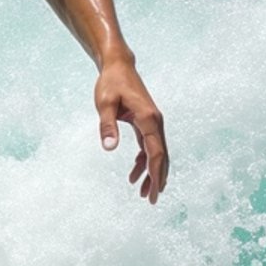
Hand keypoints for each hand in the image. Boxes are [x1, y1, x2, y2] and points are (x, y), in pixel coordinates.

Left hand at [94, 59, 167, 203]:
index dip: (155, 174)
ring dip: (151, 172)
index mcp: (148, 119)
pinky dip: (144, 161)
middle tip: (150, 200)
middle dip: (157, 179)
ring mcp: (152, 122)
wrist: (118, 66)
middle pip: (161, 156)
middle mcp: (155, 121)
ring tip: (141, 192)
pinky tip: (134, 173)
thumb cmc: (110, 83)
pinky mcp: (146, 122)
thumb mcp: (104, 103)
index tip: (153, 192)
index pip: (156, 152)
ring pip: (156, 153)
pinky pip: (149, 146)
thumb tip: (109, 148)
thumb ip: (107, 125)